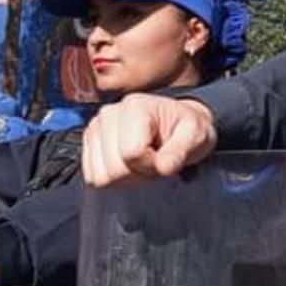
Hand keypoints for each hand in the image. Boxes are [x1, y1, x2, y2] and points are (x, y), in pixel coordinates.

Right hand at [81, 95, 217, 186]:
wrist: (175, 123)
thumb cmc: (185, 129)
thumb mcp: (196, 135)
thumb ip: (180, 150)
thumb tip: (163, 166)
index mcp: (136, 107)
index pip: (131, 154)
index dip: (150, 165)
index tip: (163, 158)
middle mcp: (110, 113)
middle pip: (113, 169)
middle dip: (136, 174)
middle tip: (153, 161)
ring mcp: (96, 127)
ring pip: (99, 176)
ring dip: (124, 178)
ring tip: (141, 162)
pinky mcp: (90, 141)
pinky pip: (92, 176)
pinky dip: (111, 178)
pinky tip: (128, 164)